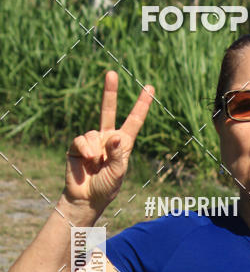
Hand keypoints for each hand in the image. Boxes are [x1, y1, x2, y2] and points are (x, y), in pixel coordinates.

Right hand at [64, 71, 154, 210]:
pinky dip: (86, 149)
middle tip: (112, 73)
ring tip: (96, 165)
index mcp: (123, 143)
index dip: (141, 105)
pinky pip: (82, 139)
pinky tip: (87, 160)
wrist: (86, 198)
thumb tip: (114, 135)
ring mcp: (92, 140)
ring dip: (96, 150)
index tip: (150, 88)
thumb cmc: (107, 187)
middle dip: (109, 92)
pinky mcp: (78, 145)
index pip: (134, 121)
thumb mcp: (118, 172)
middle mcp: (108, 138)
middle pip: (108, 110)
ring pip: (94, 132)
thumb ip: (118, 154)